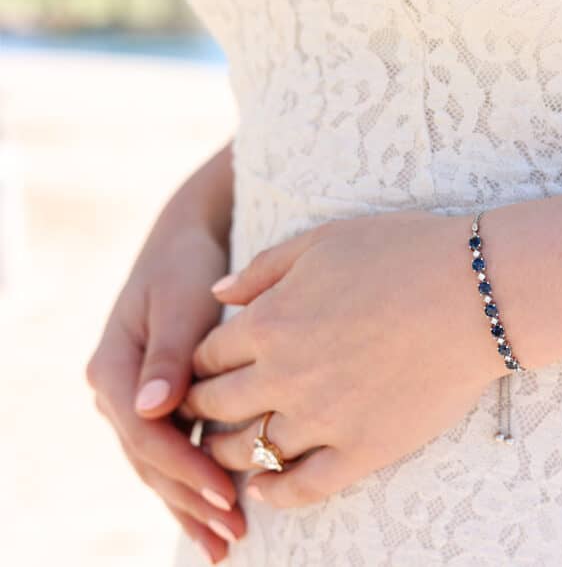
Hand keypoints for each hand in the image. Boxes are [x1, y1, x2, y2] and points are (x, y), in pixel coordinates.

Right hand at [87, 224, 244, 563]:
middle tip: (232, 535)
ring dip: (189, 503)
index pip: (145, 432)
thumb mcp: (179, 302)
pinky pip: (169, 451)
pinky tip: (215, 512)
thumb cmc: (186, 266)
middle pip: (149, 459)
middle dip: (189, 500)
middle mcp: (116, 389)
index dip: (185, 467)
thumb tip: (152, 408)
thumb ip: (168, 355)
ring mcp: (133, 399)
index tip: (226, 493)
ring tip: (226, 541)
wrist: (187, 240)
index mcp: (112, 367)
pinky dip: (190, 482)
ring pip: (157, 464)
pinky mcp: (156, 402)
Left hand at [186, 209, 508, 507]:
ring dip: (226, 452)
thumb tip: (216, 292)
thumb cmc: (405, 253)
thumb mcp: (325, 240)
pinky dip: (274, 493)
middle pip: (216, 405)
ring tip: (225, 450)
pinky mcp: (363, 449)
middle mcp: (284, 375)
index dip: (199, 362)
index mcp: (269, 322)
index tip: (204, 368)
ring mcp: (323, 418)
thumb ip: (263, 267)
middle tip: (202, 410)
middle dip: (201, 407)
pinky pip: (303, 486)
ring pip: (249, 449)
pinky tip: (263, 488)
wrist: (477, 294)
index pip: (206, 354)